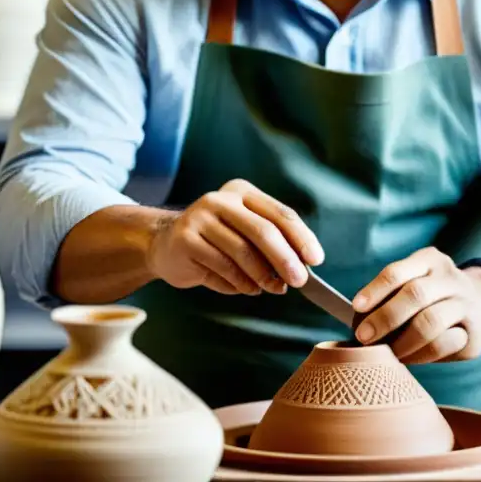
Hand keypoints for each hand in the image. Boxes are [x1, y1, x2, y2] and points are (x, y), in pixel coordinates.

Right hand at [145, 179, 323, 295]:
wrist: (165, 244)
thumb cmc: (216, 242)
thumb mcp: (245, 233)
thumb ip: (271, 244)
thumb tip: (302, 266)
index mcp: (242, 192)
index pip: (280, 214)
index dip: (301, 237)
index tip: (315, 259)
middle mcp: (221, 200)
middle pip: (263, 231)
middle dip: (285, 259)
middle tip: (300, 281)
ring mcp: (199, 217)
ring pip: (242, 252)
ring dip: (262, 276)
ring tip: (272, 288)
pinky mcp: (185, 239)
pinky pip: (221, 267)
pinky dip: (239, 283)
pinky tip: (247, 288)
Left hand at [351, 247, 480, 364]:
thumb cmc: (434, 295)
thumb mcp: (416, 279)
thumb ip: (391, 294)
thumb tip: (358, 320)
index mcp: (429, 260)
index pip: (398, 271)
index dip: (375, 290)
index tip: (356, 307)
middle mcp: (450, 278)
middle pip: (415, 295)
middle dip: (385, 318)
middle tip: (364, 336)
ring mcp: (465, 304)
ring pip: (430, 322)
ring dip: (402, 341)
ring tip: (387, 353)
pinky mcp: (474, 333)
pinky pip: (444, 345)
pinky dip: (420, 355)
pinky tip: (408, 358)